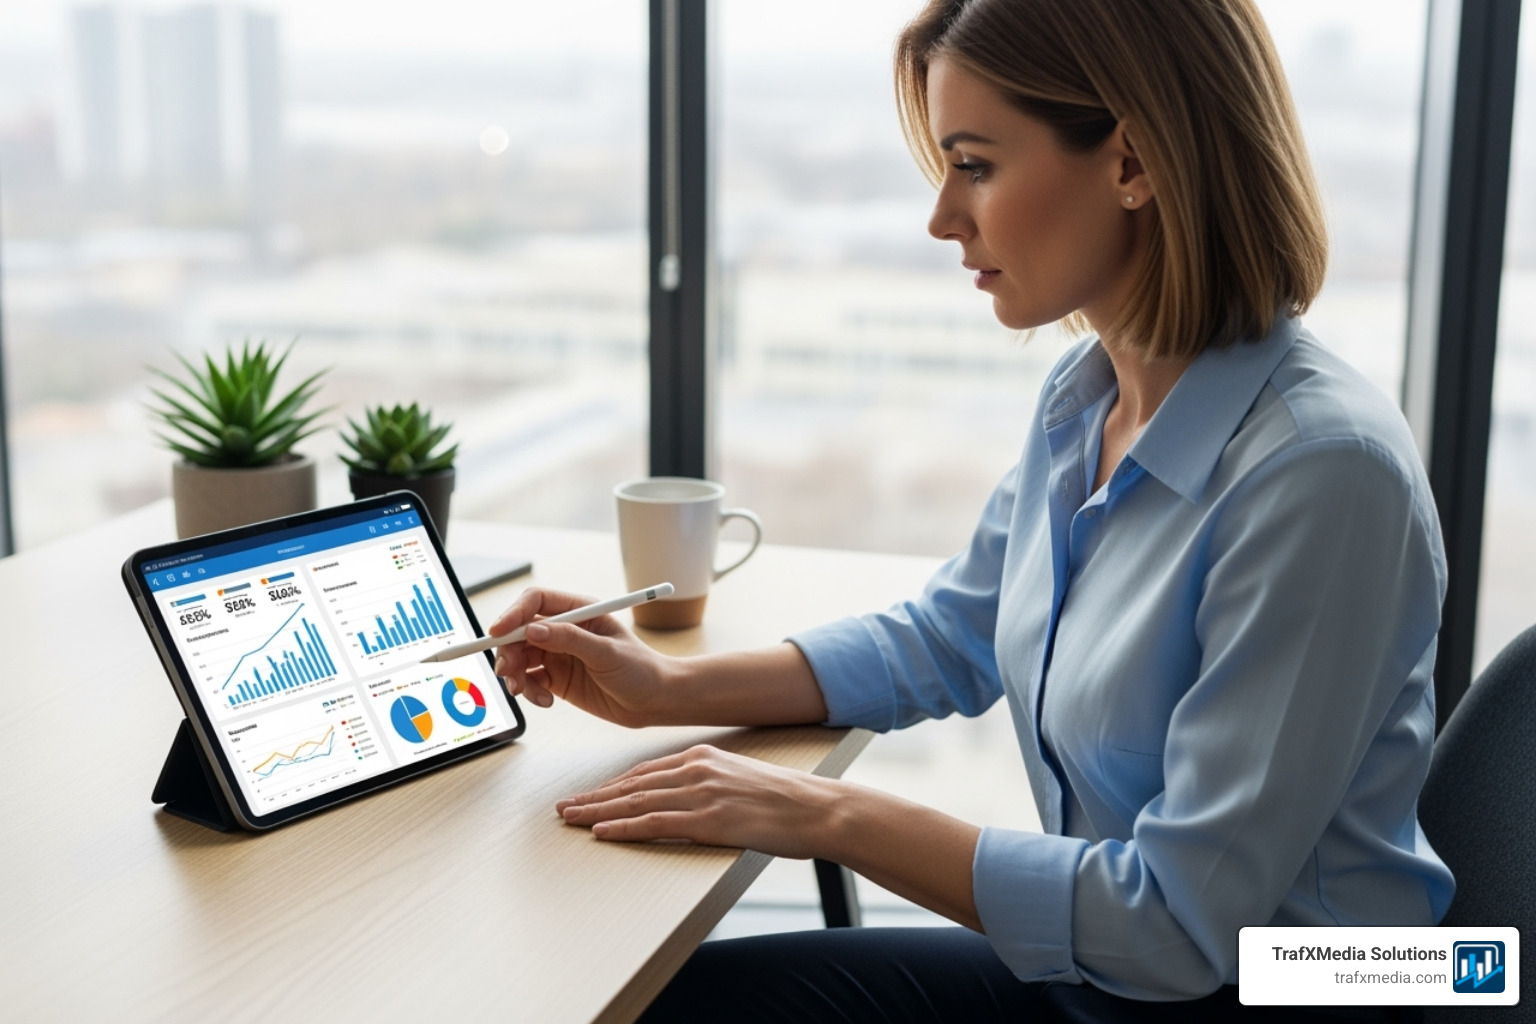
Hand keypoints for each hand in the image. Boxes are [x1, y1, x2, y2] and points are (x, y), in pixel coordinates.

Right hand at [489, 587, 670, 726]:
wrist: (655, 702)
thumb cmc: (641, 670)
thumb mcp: (607, 652)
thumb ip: (570, 639)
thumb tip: (533, 629)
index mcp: (580, 611)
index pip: (535, 602)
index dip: (513, 614)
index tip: (497, 632)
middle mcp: (565, 629)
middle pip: (520, 631)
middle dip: (508, 651)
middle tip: (507, 673)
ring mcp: (559, 654)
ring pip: (520, 658)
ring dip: (514, 675)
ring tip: (524, 693)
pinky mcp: (557, 678)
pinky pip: (529, 680)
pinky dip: (529, 691)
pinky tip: (546, 702)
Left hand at [555, 744, 836, 858]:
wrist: (816, 808)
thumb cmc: (784, 800)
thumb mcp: (740, 778)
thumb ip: (709, 783)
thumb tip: (687, 800)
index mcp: (702, 757)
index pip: (644, 772)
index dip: (611, 786)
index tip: (588, 795)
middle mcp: (696, 769)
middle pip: (631, 785)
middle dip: (594, 797)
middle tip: (564, 807)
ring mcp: (701, 794)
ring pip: (635, 802)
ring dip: (597, 812)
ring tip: (571, 820)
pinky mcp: (709, 820)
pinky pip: (654, 823)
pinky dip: (623, 828)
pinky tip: (602, 832)